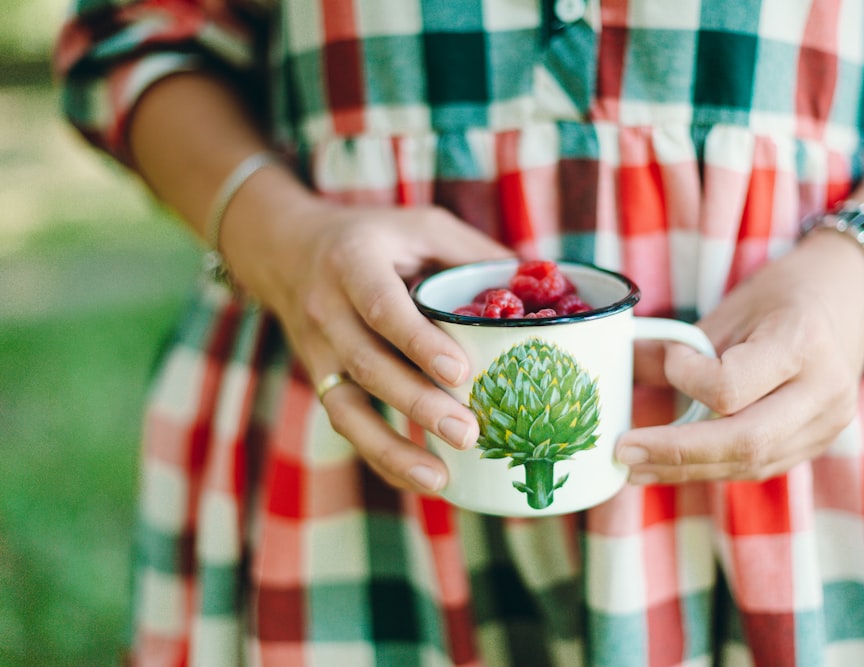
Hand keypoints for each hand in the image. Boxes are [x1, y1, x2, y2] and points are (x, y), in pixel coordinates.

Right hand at [229, 196, 512, 493]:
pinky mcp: (320, 379)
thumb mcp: (420, 226)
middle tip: (469, 433)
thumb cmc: (373, 237)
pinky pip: (347, 425)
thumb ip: (473, 252)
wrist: (286, 250)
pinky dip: (382, 457)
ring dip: (392, 448)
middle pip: (368, 365)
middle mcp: (327, 309)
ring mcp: (318, 351)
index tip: (460, 372)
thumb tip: (542, 283)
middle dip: (418, 404)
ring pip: (347, 408)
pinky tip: (422, 480)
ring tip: (440, 478)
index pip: (383, 306)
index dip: (418, 342)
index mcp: (354, 263)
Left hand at [619, 231, 863, 482]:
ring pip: (750, 463)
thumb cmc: (784, 294)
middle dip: (675, 453)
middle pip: (744, 442)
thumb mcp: (730, 308)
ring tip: (636, 467)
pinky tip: (672, 465)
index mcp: (801, 343)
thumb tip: (620, 369)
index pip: (731, 387)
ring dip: (687, 469)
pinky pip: (760, 466)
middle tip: (623, 453)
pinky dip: (713, 467)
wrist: (850, 293)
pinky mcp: (819, 442)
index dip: (687, 380)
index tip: (670, 359)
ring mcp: (828, 423)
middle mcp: (823, 391)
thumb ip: (678, 347)